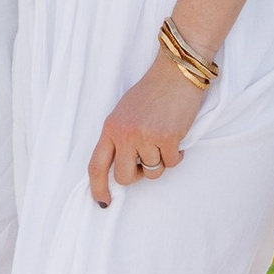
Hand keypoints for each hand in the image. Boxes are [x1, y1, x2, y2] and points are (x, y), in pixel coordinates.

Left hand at [87, 58, 205, 206]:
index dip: (97, 188)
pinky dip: (176, 154)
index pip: (96, 166)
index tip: (103, 201)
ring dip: (161, 160)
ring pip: (152, 172)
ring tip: (163, 138)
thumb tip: (119, 169)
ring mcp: (146, 136)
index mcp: (110, 128)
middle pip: (125, 177)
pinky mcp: (168, 138)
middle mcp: (125, 134)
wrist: (175, 72)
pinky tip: (176, 136)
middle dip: (138, 175)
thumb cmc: (151, 93)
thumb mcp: (124, 113)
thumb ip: (118, 138)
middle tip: (147, 161)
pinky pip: (172, 163)